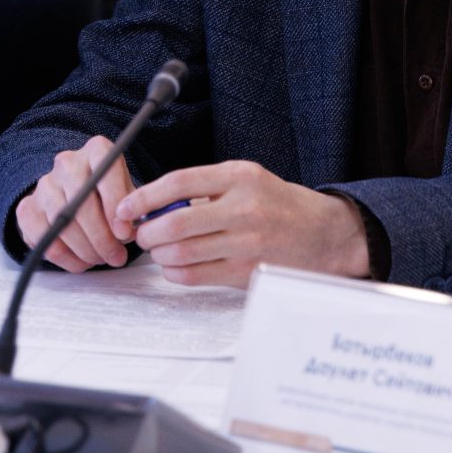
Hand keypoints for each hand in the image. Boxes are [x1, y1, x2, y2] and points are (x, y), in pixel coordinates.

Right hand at [13, 136, 138, 271]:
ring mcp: (45, 184)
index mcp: (97, 151)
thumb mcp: (127, 194)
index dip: (115, 207)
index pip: (106, 174)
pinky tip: (81, 262)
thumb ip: (130, 209)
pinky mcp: (27, 207)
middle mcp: (68, 163)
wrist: (75, 195)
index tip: (125, 234)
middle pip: (82, 203)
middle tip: (115, 257)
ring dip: (85, 249)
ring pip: (63, 223)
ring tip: (100, 259)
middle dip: (101, 238)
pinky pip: (44, 238)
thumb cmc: (108, 195)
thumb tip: (128, 231)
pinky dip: (65, 257)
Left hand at [116, 161, 369, 287]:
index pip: (179, 182)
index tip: (126, 207)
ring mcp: (247, 242)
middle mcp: (243, 207)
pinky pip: (196, 275)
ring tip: (159, 250)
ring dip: (159, 254)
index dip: (144, 196)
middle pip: (176, 223)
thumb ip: (205, 188)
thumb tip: (155, 204)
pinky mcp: (247, 271)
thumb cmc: (277, 204)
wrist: (325, 234)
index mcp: (239, 176)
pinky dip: (175, 273)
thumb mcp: (246, 179)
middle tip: (141, 233)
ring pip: (182, 253)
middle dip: (148, 232)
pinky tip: (175, 266)